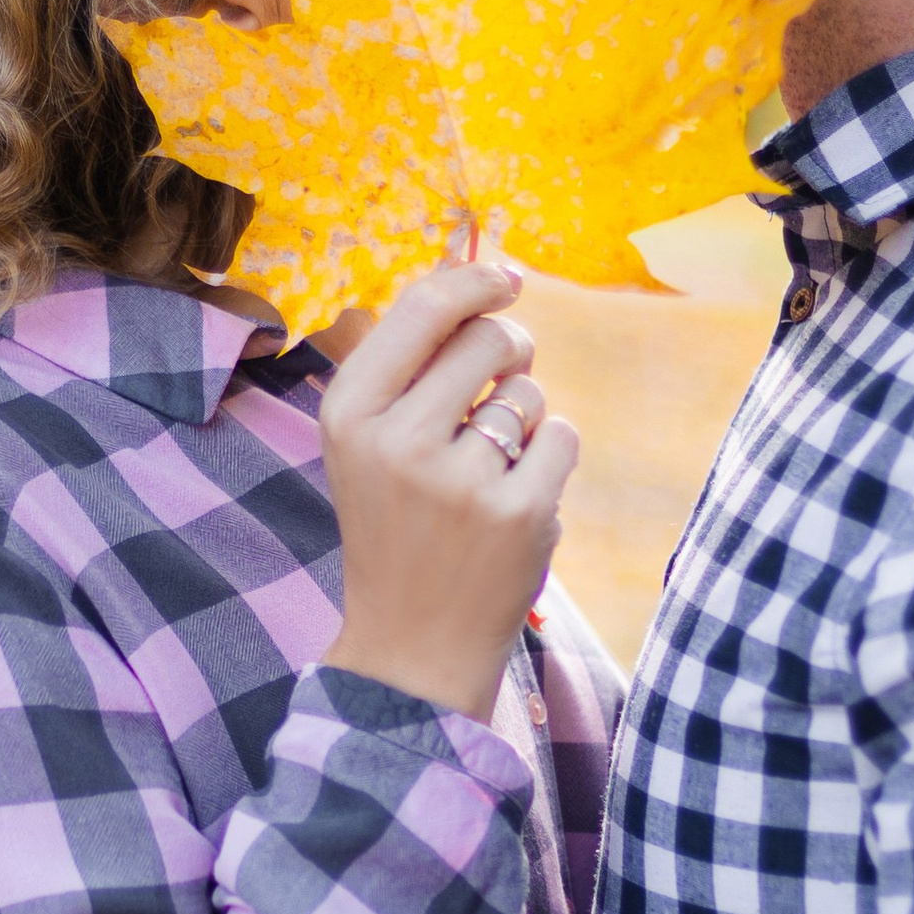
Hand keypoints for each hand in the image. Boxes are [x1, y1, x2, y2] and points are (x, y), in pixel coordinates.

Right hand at [321, 258, 580, 722]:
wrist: (411, 644)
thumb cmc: (397, 526)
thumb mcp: (371, 443)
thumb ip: (410, 362)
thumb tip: (478, 268)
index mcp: (349, 413)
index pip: (425, 306)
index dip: (476, 280)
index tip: (504, 278)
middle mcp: (396, 441)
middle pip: (490, 339)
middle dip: (510, 351)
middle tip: (499, 389)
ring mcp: (459, 480)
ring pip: (529, 391)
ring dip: (525, 419)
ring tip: (489, 470)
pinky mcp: (518, 514)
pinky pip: (563, 436)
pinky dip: (552, 460)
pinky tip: (517, 500)